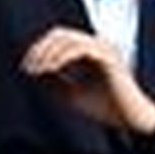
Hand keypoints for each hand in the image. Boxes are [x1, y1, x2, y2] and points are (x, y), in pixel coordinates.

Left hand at [21, 27, 154, 133]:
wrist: (128, 119)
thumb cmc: (104, 108)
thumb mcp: (71, 94)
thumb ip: (55, 81)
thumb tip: (34, 71)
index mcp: (88, 51)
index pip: (58, 39)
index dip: (39, 50)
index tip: (26, 67)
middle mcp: (96, 45)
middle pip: (61, 34)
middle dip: (41, 49)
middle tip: (28, 66)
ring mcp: (104, 48)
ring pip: (69, 39)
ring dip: (49, 52)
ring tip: (38, 69)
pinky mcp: (108, 56)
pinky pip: (81, 48)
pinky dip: (63, 56)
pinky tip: (51, 68)